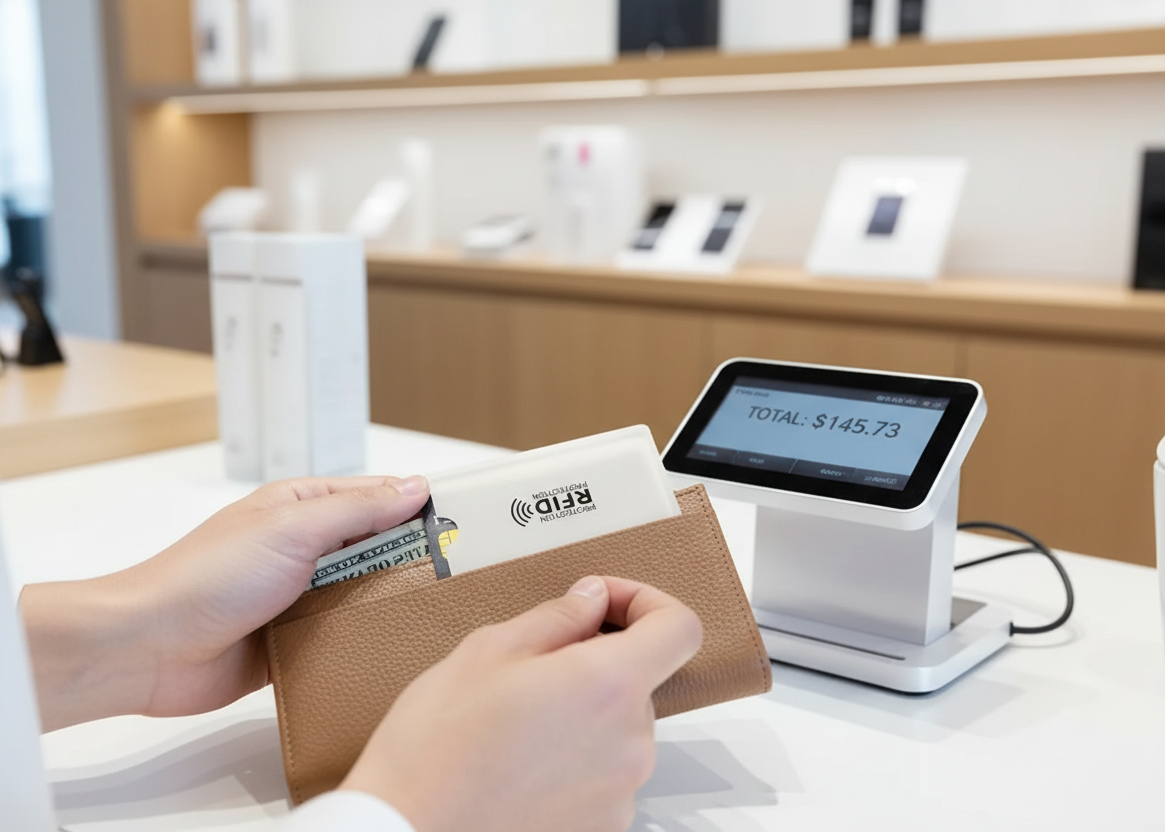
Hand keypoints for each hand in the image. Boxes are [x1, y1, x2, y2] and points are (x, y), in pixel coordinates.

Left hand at [22, 475, 429, 730]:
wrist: (149, 649)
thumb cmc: (209, 577)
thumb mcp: (292, 529)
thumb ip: (357, 509)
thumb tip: (415, 486)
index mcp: (302, 507)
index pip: (376, 497)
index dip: (418, 508)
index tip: (465, 522)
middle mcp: (304, 549)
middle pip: (376, 548)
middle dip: (414, 560)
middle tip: (464, 575)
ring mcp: (300, 596)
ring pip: (364, 595)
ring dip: (391, 603)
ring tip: (442, 613)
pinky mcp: (295, 642)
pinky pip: (344, 638)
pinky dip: (366, 640)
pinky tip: (398, 646)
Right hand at [341, 575, 702, 831]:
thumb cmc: (435, 753)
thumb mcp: (487, 652)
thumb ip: (556, 617)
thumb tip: (590, 600)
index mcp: (608, 685)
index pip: (678, 627)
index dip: (646, 602)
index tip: (607, 603)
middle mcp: (630, 742)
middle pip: (639, 681)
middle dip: (593, 663)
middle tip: (529, 669)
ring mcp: (621, 792)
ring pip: (617, 729)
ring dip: (581, 715)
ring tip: (513, 725)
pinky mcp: (604, 827)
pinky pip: (603, 775)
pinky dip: (573, 761)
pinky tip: (519, 763)